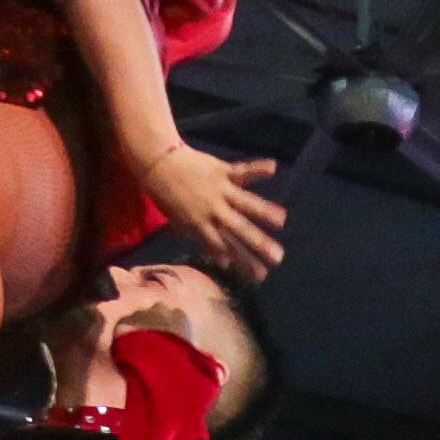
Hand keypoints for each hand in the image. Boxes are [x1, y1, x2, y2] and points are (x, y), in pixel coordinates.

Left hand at [144, 144, 287, 280]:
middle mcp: (214, 210)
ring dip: (264, 211)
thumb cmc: (168, 196)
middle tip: (278, 257)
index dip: (242, 262)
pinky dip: (257, 168)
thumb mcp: (180, 224)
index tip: (260, 276)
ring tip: (282, 220)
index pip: (226, 247)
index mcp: (202, 225)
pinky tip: (273, 167)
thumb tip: (225, 262)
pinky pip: (242, 170)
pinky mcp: (222, 171)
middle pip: (239, 229)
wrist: (158, 164)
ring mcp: (219, 190)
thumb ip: (204, 241)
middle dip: (259, 244)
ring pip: (245, 202)